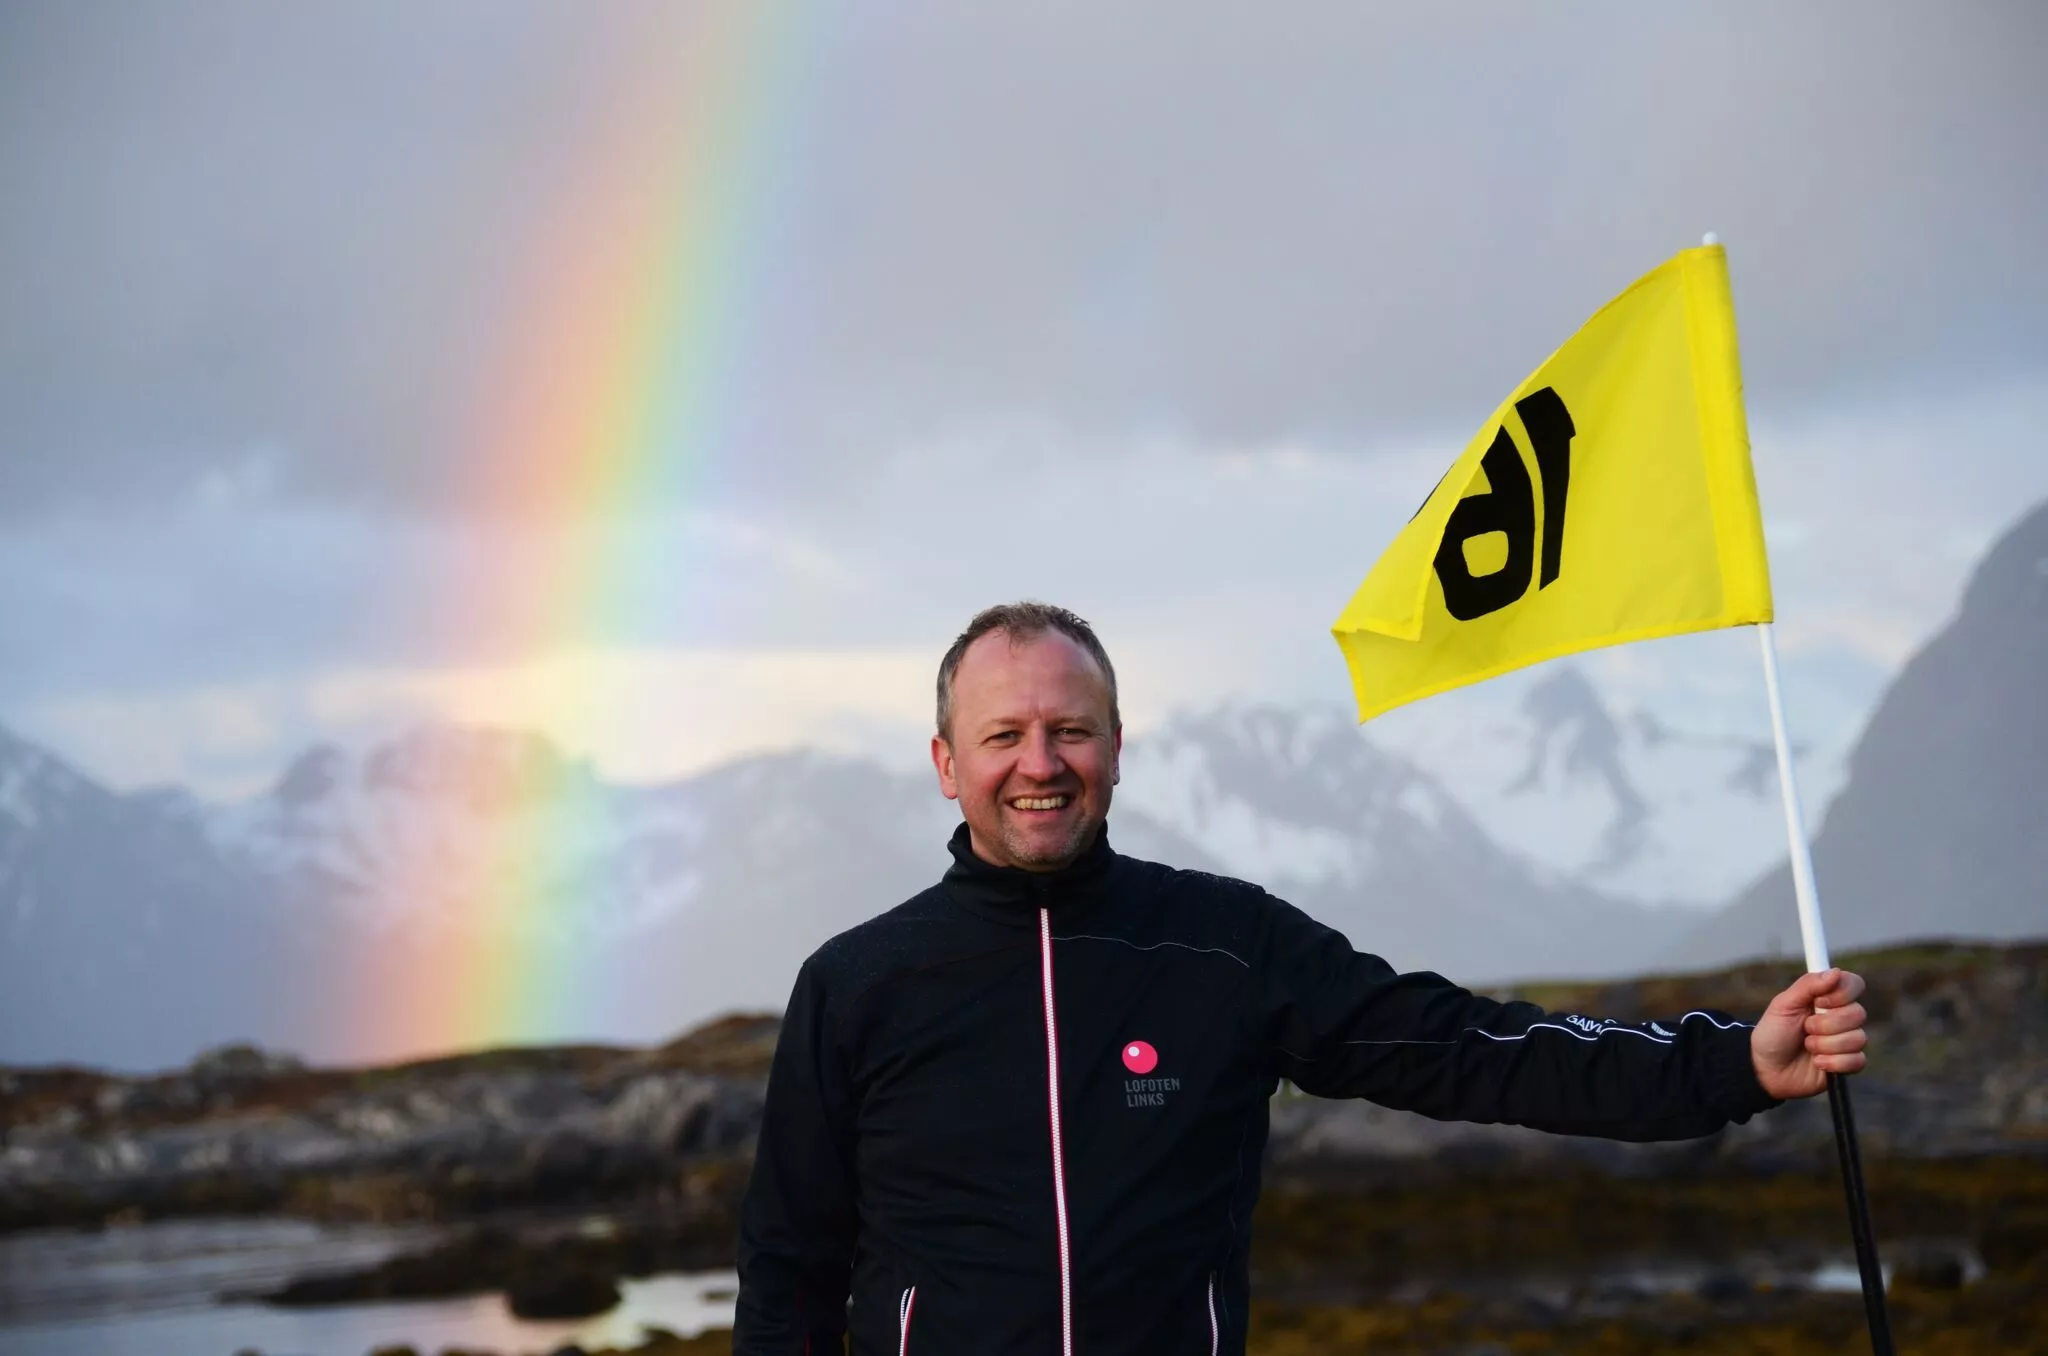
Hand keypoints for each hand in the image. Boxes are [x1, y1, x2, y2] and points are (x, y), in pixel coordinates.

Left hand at [1750, 968, 1868, 1099]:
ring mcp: (1846, 1040)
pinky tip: (1817, 1063)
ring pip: (1858, 1038)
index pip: (1854, 984)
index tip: (1819, 1001)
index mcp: (1826, 997)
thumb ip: (1808, 985)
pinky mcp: (1848, 1063)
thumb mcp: (1783, 1005)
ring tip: (1807, 1046)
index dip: (1842, 993)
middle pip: (1858, 1014)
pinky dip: (1833, 1062)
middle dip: (1826, 1025)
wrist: (1765, 1069)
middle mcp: (1841, 1017)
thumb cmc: (1773, 1033)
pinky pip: (1857, 1060)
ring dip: (1825, 1045)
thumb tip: (1836, 971)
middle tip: (1806, 1028)